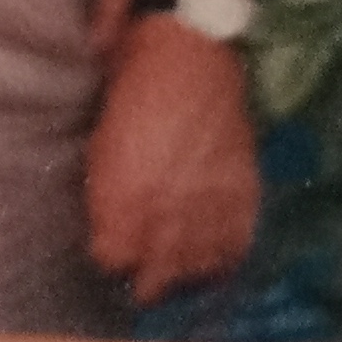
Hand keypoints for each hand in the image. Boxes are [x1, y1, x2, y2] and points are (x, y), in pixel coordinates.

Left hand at [85, 19, 260, 308]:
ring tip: (173, 271)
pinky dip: (219, 260)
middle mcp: (164, 211)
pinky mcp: (240, 196)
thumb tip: (107, 241)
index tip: (111, 254)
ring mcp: (205, 206)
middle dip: (143, 281)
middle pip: (152, 282)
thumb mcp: (101, 150)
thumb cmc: (129, 98)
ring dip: (181, 276)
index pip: (111, 261)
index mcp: (120, 197)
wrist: (186, 59)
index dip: (110, 259)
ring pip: (194, 273)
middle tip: (141, 275)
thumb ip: (104, 200)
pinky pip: (231, 250)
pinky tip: (207, 260)